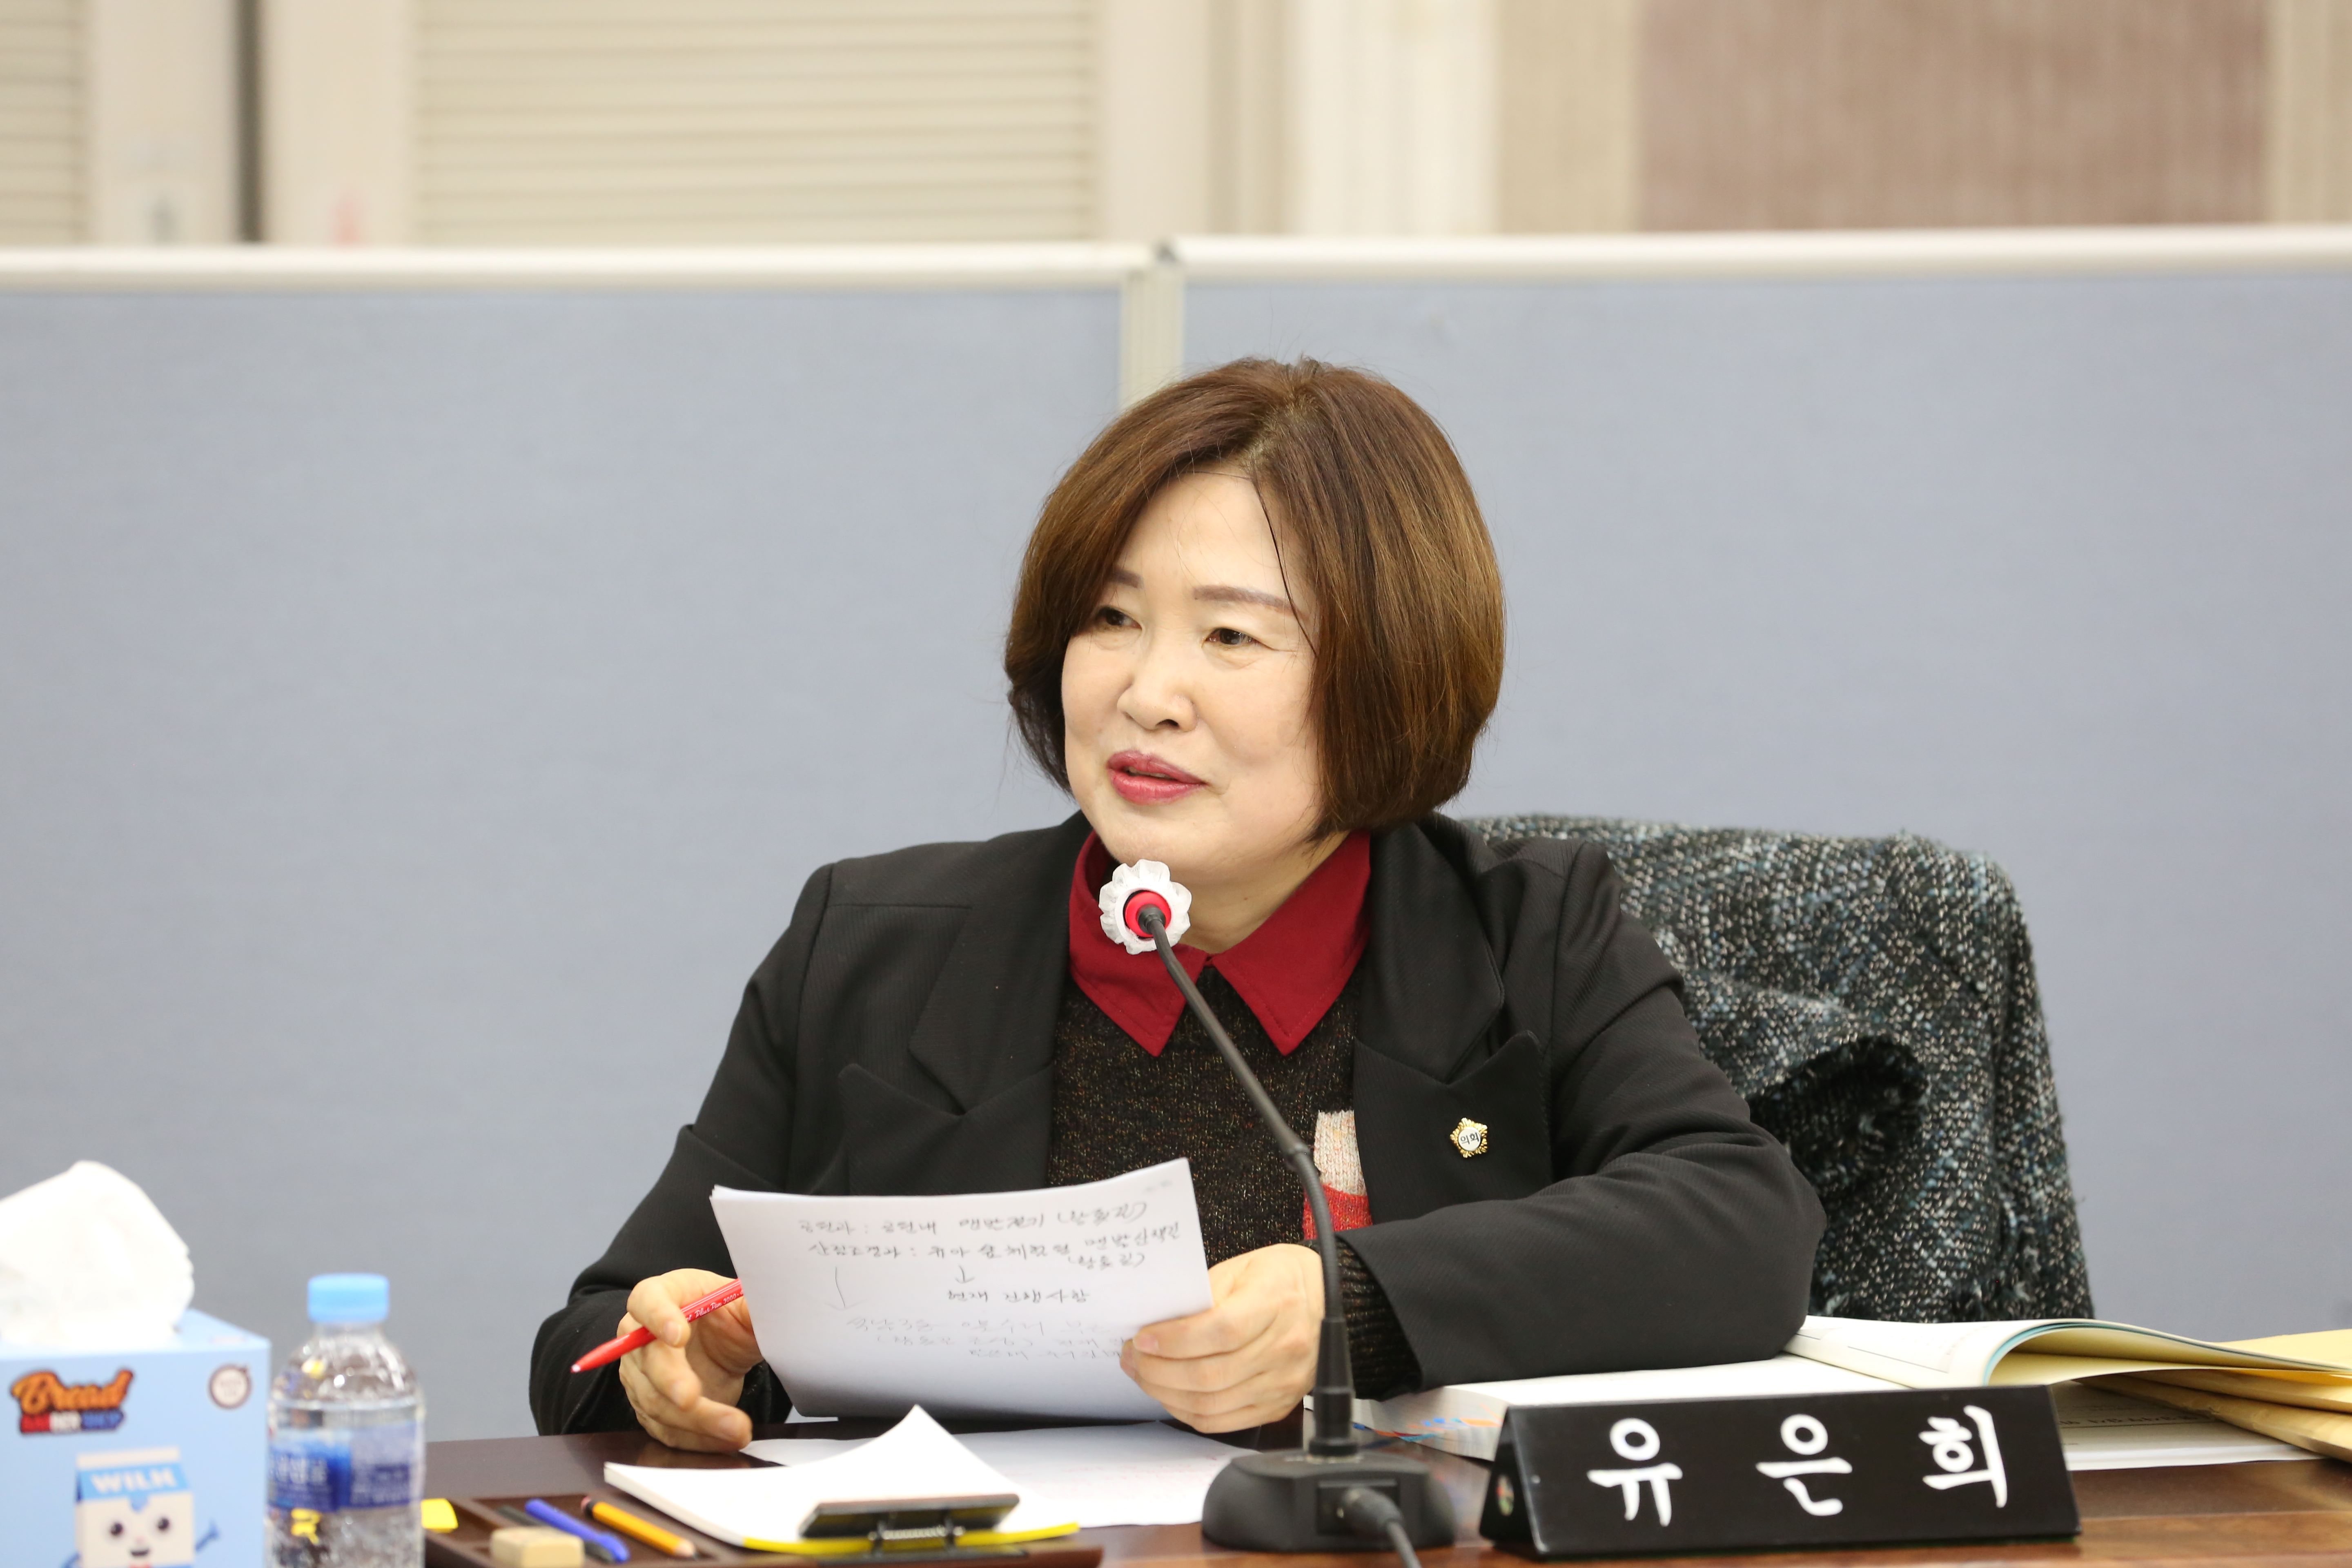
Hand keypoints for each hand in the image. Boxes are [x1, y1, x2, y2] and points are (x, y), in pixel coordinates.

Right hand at [615, 1269, 764, 1450]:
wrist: (723, 1345)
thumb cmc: (725, 1316)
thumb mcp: (744, 1305)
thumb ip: (754, 1307)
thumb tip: (778, 1310)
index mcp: (664, 1295)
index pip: (648, 1299)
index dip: (659, 1317)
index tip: (679, 1335)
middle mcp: (641, 1334)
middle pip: (647, 1358)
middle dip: (671, 1381)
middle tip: (691, 1398)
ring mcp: (640, 1374)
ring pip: (656, 1401)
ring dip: (695, 1420)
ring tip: (736, 1429)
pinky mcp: (649, 1407)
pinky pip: (666, 1429)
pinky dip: (696, 1439)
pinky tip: (724, 1440)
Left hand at [1121, 1243, 1322, 1430]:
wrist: (1327, 1298)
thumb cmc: (1278, 1278)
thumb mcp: (1240, 1269)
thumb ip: (1201, 1296)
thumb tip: (1156, 1326)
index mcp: (1276, 1304)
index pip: (1221, 1331)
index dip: (1175, 1339)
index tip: (1142, 1337)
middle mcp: (1284, 1349)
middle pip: (1210, 1374)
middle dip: (1157, 1370)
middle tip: (1131, 1356)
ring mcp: (1282, 1383)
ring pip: (1212, 1404)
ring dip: (1166, 1393)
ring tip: (1143, 1374)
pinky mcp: (1277, 1406)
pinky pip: (1224, 1421)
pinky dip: (1188, 1411)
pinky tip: (1170, 1393)